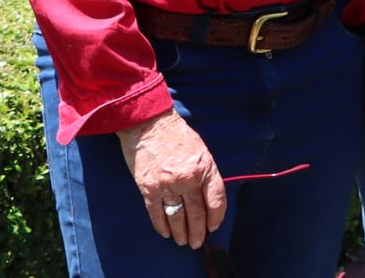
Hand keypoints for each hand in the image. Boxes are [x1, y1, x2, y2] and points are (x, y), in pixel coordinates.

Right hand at [117, 111, 226, 247]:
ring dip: (181, 233)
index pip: (216, 200)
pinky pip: (157, 213)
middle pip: (197, 214)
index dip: (216, 217)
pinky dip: (162, 226)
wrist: (148, 122)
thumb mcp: (200, 149)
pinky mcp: (148, 188)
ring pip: (177, 218)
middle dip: (199, 232)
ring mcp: (167, 185)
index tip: (213, 226)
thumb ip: (206, 173)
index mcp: (204, 167)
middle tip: (197, 242)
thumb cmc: (176, 134)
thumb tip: (208, 199)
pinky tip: (166, 233)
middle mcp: (188, 178)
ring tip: (183, 241)